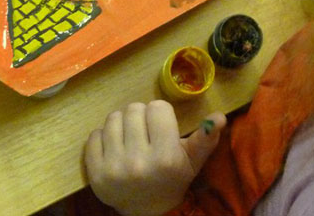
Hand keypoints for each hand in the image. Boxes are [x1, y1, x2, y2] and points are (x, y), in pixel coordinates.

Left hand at [84, 100, 225, 215]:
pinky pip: (94, 135)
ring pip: (113, 118)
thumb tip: (219, 116)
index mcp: (166, 158)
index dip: (160, 115)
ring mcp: (114, 168)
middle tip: (145, 132)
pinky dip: (103, 137)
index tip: (161, 127)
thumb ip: (206, 139)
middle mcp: (139, 162)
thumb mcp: (192, 162)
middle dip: (141, 116)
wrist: (145, 212)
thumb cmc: (171, 180)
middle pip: (134, 109)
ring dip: (122, 124)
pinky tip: (114, 148)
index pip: (158, 108)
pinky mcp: (95, 173)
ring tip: (130, 138)